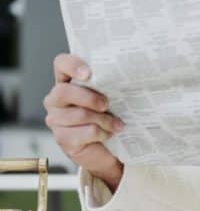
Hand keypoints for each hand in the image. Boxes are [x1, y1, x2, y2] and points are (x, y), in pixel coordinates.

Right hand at [44, 54, 124, 190]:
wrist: (110, 146)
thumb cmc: (111, 115)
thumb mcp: (112, 94)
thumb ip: (111, 82)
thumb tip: (132, 70)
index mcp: (68, 82)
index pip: (61, 64)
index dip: (72, 65)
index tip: (88, 74)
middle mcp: (57, 99)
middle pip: (63, 92)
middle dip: (89, 98)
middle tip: (106, 104)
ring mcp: (56, 120)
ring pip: (79, 114)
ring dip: (104, 119)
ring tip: (116, 123)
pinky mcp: (63, 138)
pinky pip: (85, 132)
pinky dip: (102, 133)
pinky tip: (108, 134)